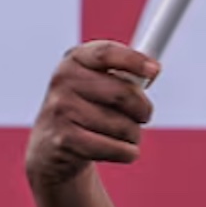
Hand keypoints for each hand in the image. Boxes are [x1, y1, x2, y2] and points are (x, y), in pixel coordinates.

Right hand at [24, 41, 158, 190]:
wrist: (50, 147)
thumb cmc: (86, 109)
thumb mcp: (99, 83)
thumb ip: (124, 73)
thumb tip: (152, 70)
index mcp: (75, 59)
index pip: (106, 53)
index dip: (133, 60)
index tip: (155, 70)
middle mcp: (63, 80)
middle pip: (123, 92)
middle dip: (143, 108)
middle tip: (144, 115)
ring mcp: (61, 109)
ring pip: (122, 125)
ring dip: (134, 134)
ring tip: (124, 135)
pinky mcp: (64, 139)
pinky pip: (114, 148)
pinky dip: (127, 152)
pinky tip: (122, 150)